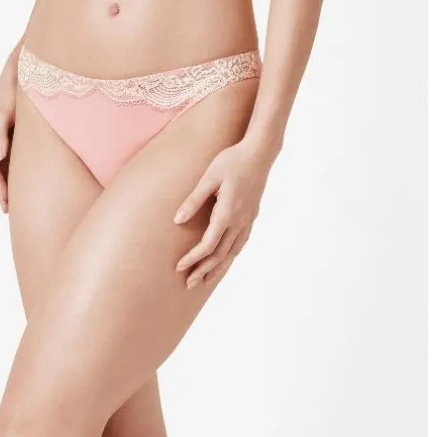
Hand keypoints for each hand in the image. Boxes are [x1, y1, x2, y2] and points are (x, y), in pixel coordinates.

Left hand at [173, 137, 278, 288]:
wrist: (260, 152)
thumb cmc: (232, 160)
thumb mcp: (209, 177)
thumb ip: (193, 200)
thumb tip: (177, 220)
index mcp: (227, 212)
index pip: (208, 244)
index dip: (193, 258)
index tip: (179, 267)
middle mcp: (240, 220)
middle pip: (220, 254)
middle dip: (203, 270)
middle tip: (188, 284)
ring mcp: (248, 219)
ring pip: (233, 252)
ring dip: (218, 267)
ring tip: (205, 280)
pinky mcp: (252, 216)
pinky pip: (241, 242)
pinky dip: (231, 255)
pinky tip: (225, 260)